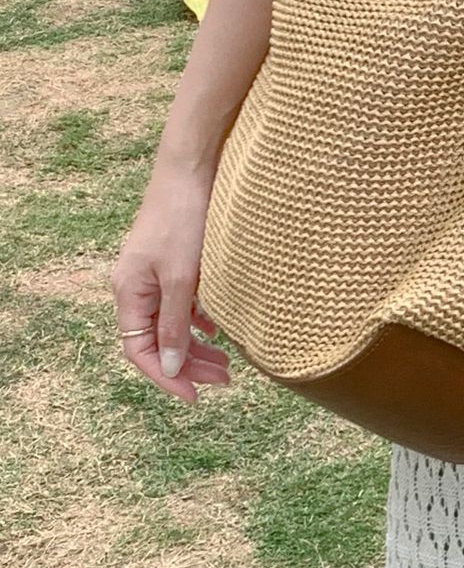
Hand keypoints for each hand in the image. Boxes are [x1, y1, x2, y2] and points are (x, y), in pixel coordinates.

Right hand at [110, 158, 231, 404]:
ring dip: (197, 346)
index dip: (166, 377)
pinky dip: (201, 321)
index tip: (195, 397)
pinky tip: (220, 331)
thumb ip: (174, 324)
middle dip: (188, 365)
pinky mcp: (174, 263)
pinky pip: (183, 304)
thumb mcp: (182, 278)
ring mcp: (155, 275)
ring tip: (229, 365)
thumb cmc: (185, 221)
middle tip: (226, 381)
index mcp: (129, 293)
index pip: (140, 351)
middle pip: (158, 341)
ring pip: (172, 324)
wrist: (193, 170)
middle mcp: (137, 287)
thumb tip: (169, 366)